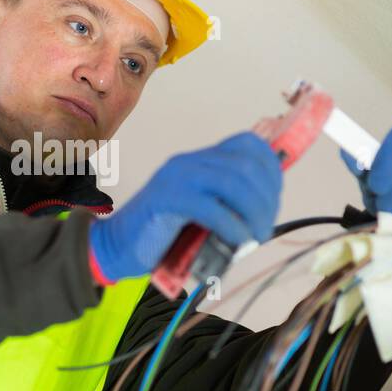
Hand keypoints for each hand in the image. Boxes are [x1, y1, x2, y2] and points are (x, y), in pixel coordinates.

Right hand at [89, 132, 282, 281]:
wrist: (117, 247)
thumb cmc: (163, 236)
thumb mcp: (201, 213)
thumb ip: (226, 205)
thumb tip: (266, 214)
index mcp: (199, 160)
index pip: (249, 144)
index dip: (271, 170)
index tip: (274, 201)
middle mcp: (190, 162)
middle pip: (247, 165)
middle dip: (267, 199)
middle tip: (266, 228)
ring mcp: (177, 178)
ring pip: (234, 182)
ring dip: (255, 213)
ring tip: (257, 237)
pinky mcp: (167, 199)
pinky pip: (212, 208)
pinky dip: (233, 227)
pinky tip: (238, 242)